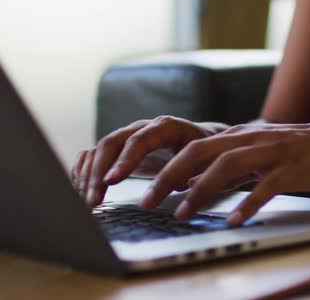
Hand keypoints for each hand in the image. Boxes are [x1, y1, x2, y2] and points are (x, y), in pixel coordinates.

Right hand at [70, 116, 228, 206]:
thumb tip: (180, 184)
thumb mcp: (206, 159)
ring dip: (88, 176)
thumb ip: (194, 169)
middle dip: (99, 173)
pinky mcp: (120, 149)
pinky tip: (82, 190)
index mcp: (166, 127)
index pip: (139, 140)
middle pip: (112, 143)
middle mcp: (143, 128)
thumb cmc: (206, 151)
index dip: (124, 160)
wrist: (204, 140)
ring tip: (88, 202)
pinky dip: (85, 172)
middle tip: (93, 201)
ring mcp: (129, 136)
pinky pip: (94, 155)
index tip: (111, 181)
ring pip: (99, 150)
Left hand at [140, 122, 309, 225]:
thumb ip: (230, 167)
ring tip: (183, 214)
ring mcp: (271, 153)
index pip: (193, 148)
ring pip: (226, 166)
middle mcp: (250, 140)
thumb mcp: (259, 153)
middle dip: (170, 177)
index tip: (146, 192)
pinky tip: (235, 221)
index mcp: (240, 136)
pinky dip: (247, 204)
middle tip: (149, 202)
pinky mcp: (291, 170)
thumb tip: (196, 183)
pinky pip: (265, 187)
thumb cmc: (299, 151)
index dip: (166, 169)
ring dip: (201, 191)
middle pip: (200, 153)